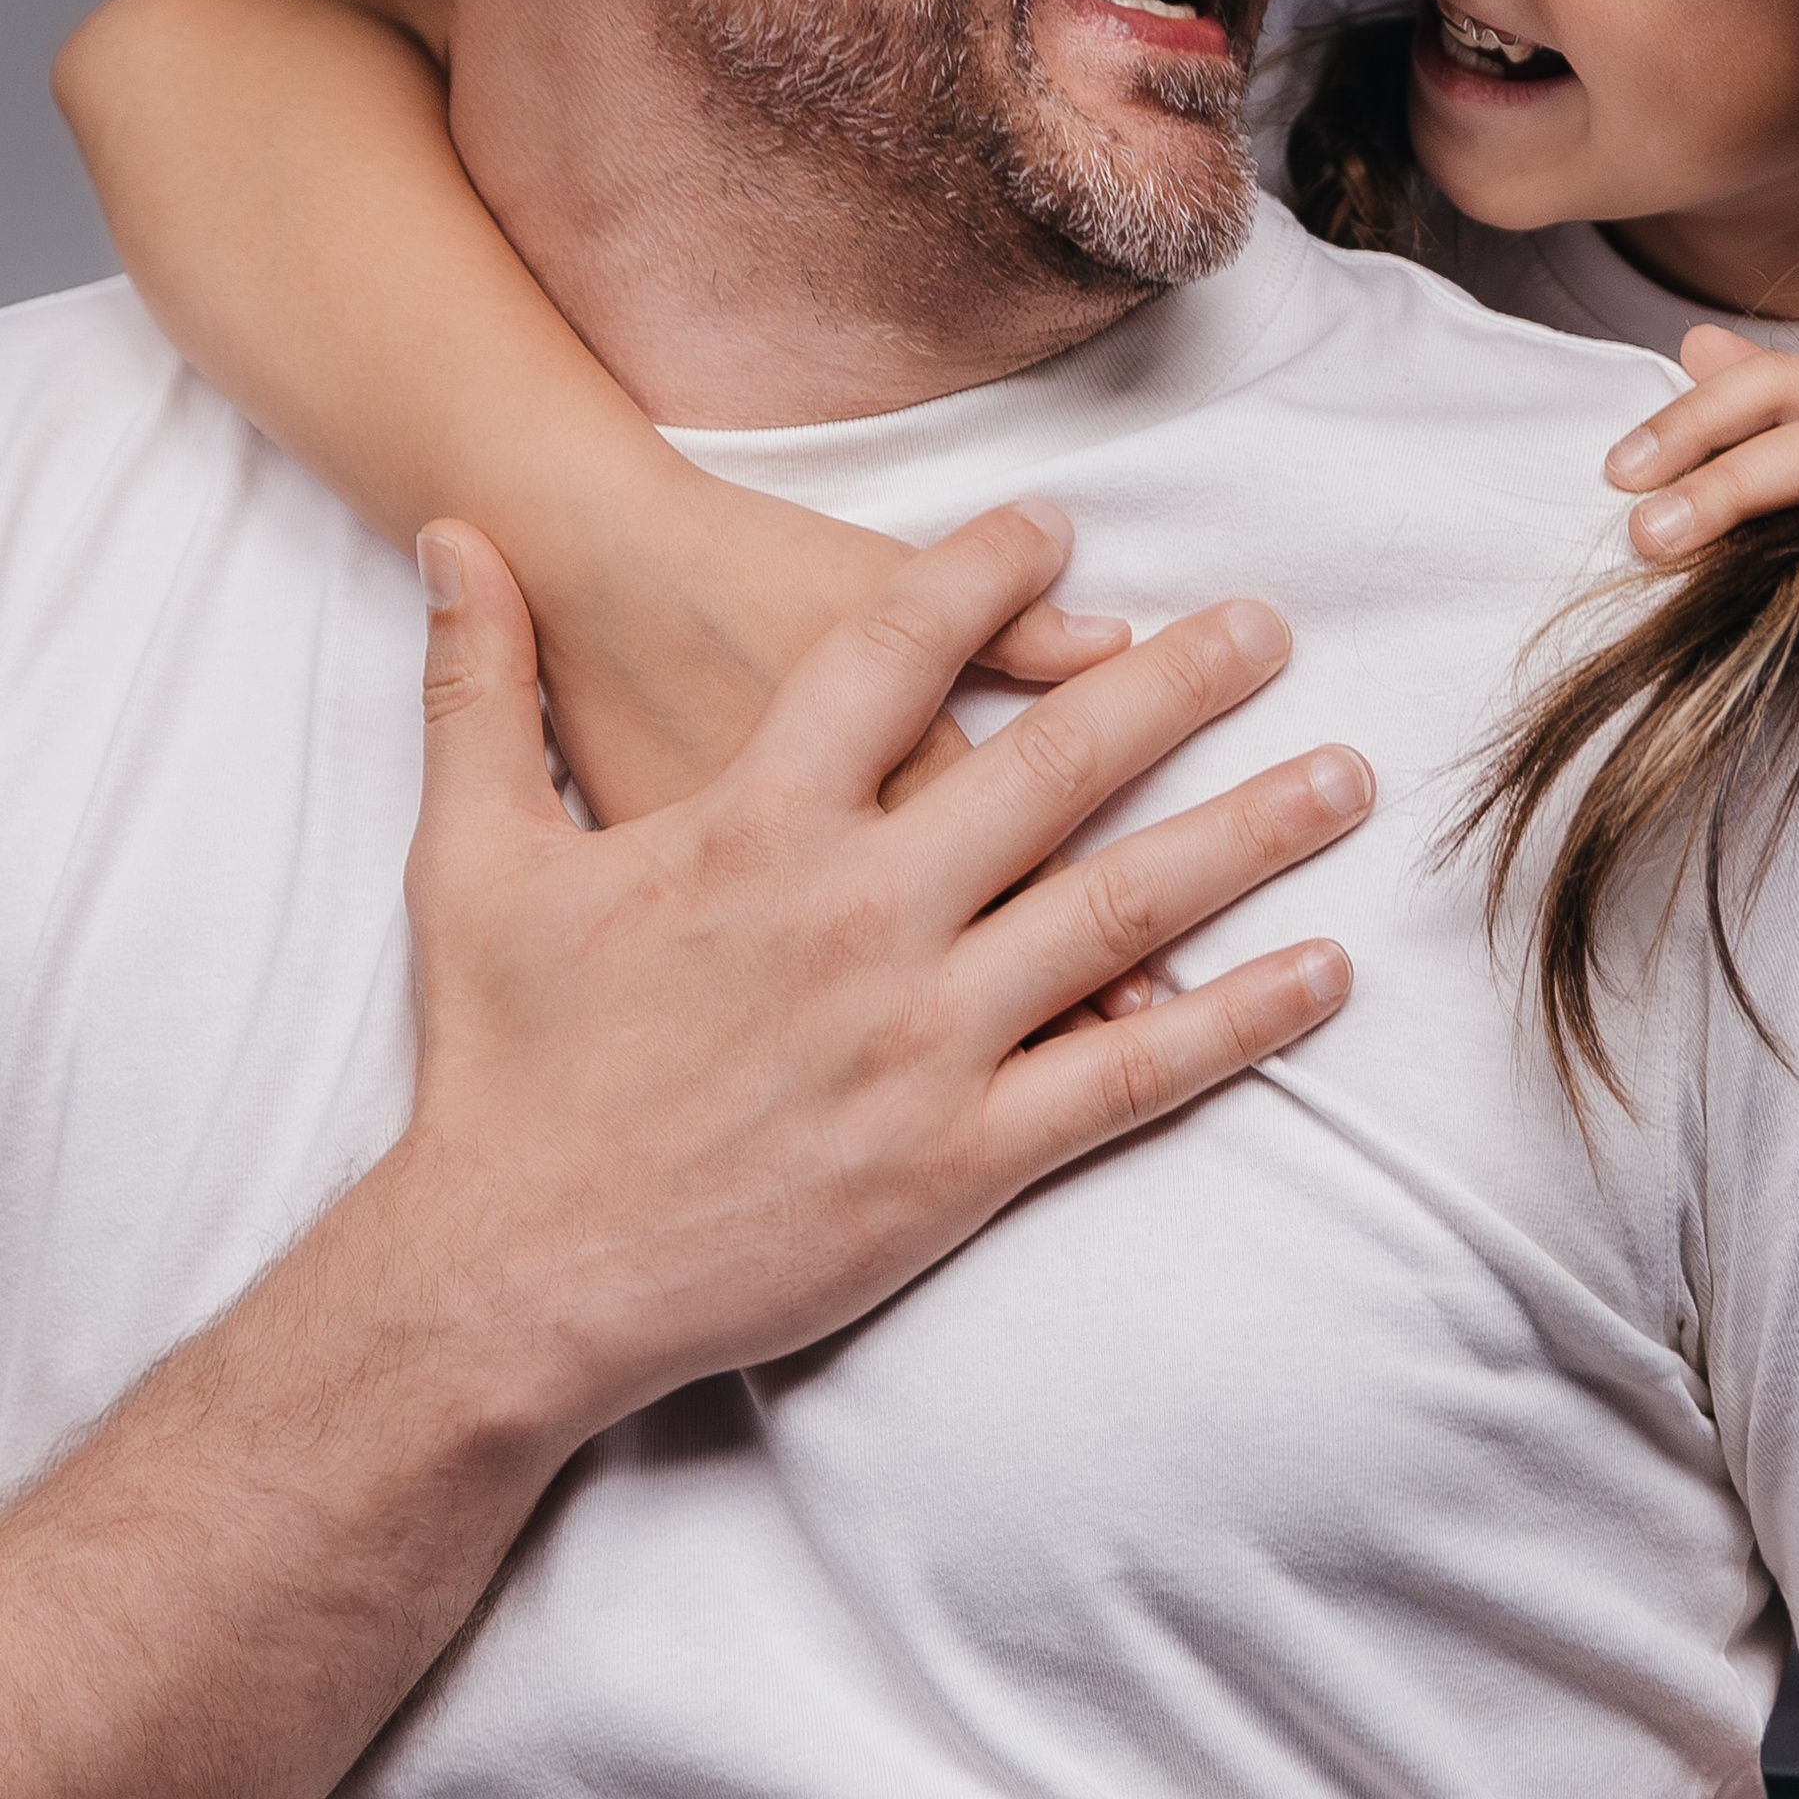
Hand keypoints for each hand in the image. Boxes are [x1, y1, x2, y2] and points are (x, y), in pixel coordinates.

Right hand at [390, 502, 1369, 1440]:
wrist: (508, 1272)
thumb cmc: (497, 1065)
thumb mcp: (473, 857)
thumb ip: (481, 685)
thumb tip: (453, 535)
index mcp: (751, 828)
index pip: (893, 658)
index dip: (983, 576)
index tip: (1060, 526)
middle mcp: (857, 917)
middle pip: (1052, 770)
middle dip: (1177, 689)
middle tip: (1272, 628)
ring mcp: (920, 1042)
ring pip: (1121, 912)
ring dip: (1245, 837)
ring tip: (1344, 781)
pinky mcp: (957, 1159)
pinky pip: (1128, 1078)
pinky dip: (1235, 1023)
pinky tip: (1321, 976)